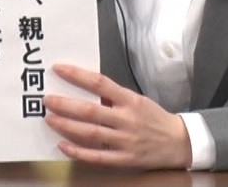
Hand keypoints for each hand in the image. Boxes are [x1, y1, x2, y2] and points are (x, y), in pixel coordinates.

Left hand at [44, 64, 191, 169]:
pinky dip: (78, 151)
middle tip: (47, 99)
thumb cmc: (154, 119)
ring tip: (50, 119)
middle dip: (65, 104)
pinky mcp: (125, 159)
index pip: (99, 83)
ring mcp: (125, 140)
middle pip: (90, 110)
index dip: (77, 75)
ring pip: (91, 133)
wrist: (180, 143)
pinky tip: (63, 145)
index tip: (58, 69)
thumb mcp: (136, 100)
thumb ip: (113, 95)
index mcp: (130, 100)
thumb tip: (85, 88)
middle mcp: (126, 119)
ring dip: (67, 125)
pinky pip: (97, 156)